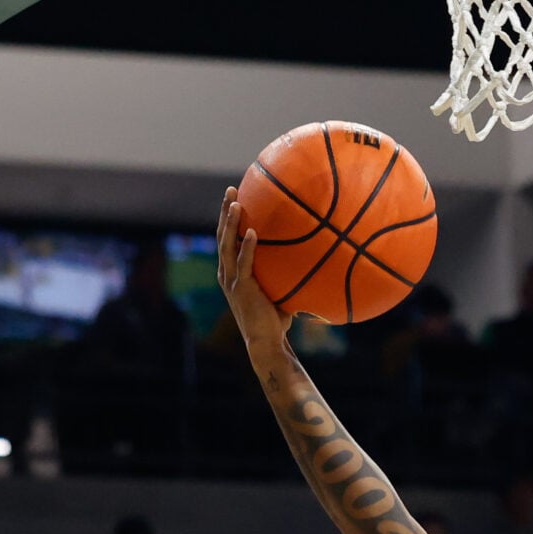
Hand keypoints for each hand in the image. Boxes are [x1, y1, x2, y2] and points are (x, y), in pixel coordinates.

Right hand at [217, 189, 290, 353]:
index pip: (227, 240)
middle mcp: (227, 273)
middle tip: (230, 190)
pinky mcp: (241, 288)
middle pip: (222, 236)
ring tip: (234, 203)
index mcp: (231, 272)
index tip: (234, 198)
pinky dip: (247, 247)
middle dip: (224, 212)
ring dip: (230, 223)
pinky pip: (244, 263)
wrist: (266, 342)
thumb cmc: (276, 319)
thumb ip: (285, 272)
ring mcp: (232, 280)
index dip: (228, 219)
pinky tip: (252, 232)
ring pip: (226, 245)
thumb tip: (310, 255)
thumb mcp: (279, 289)